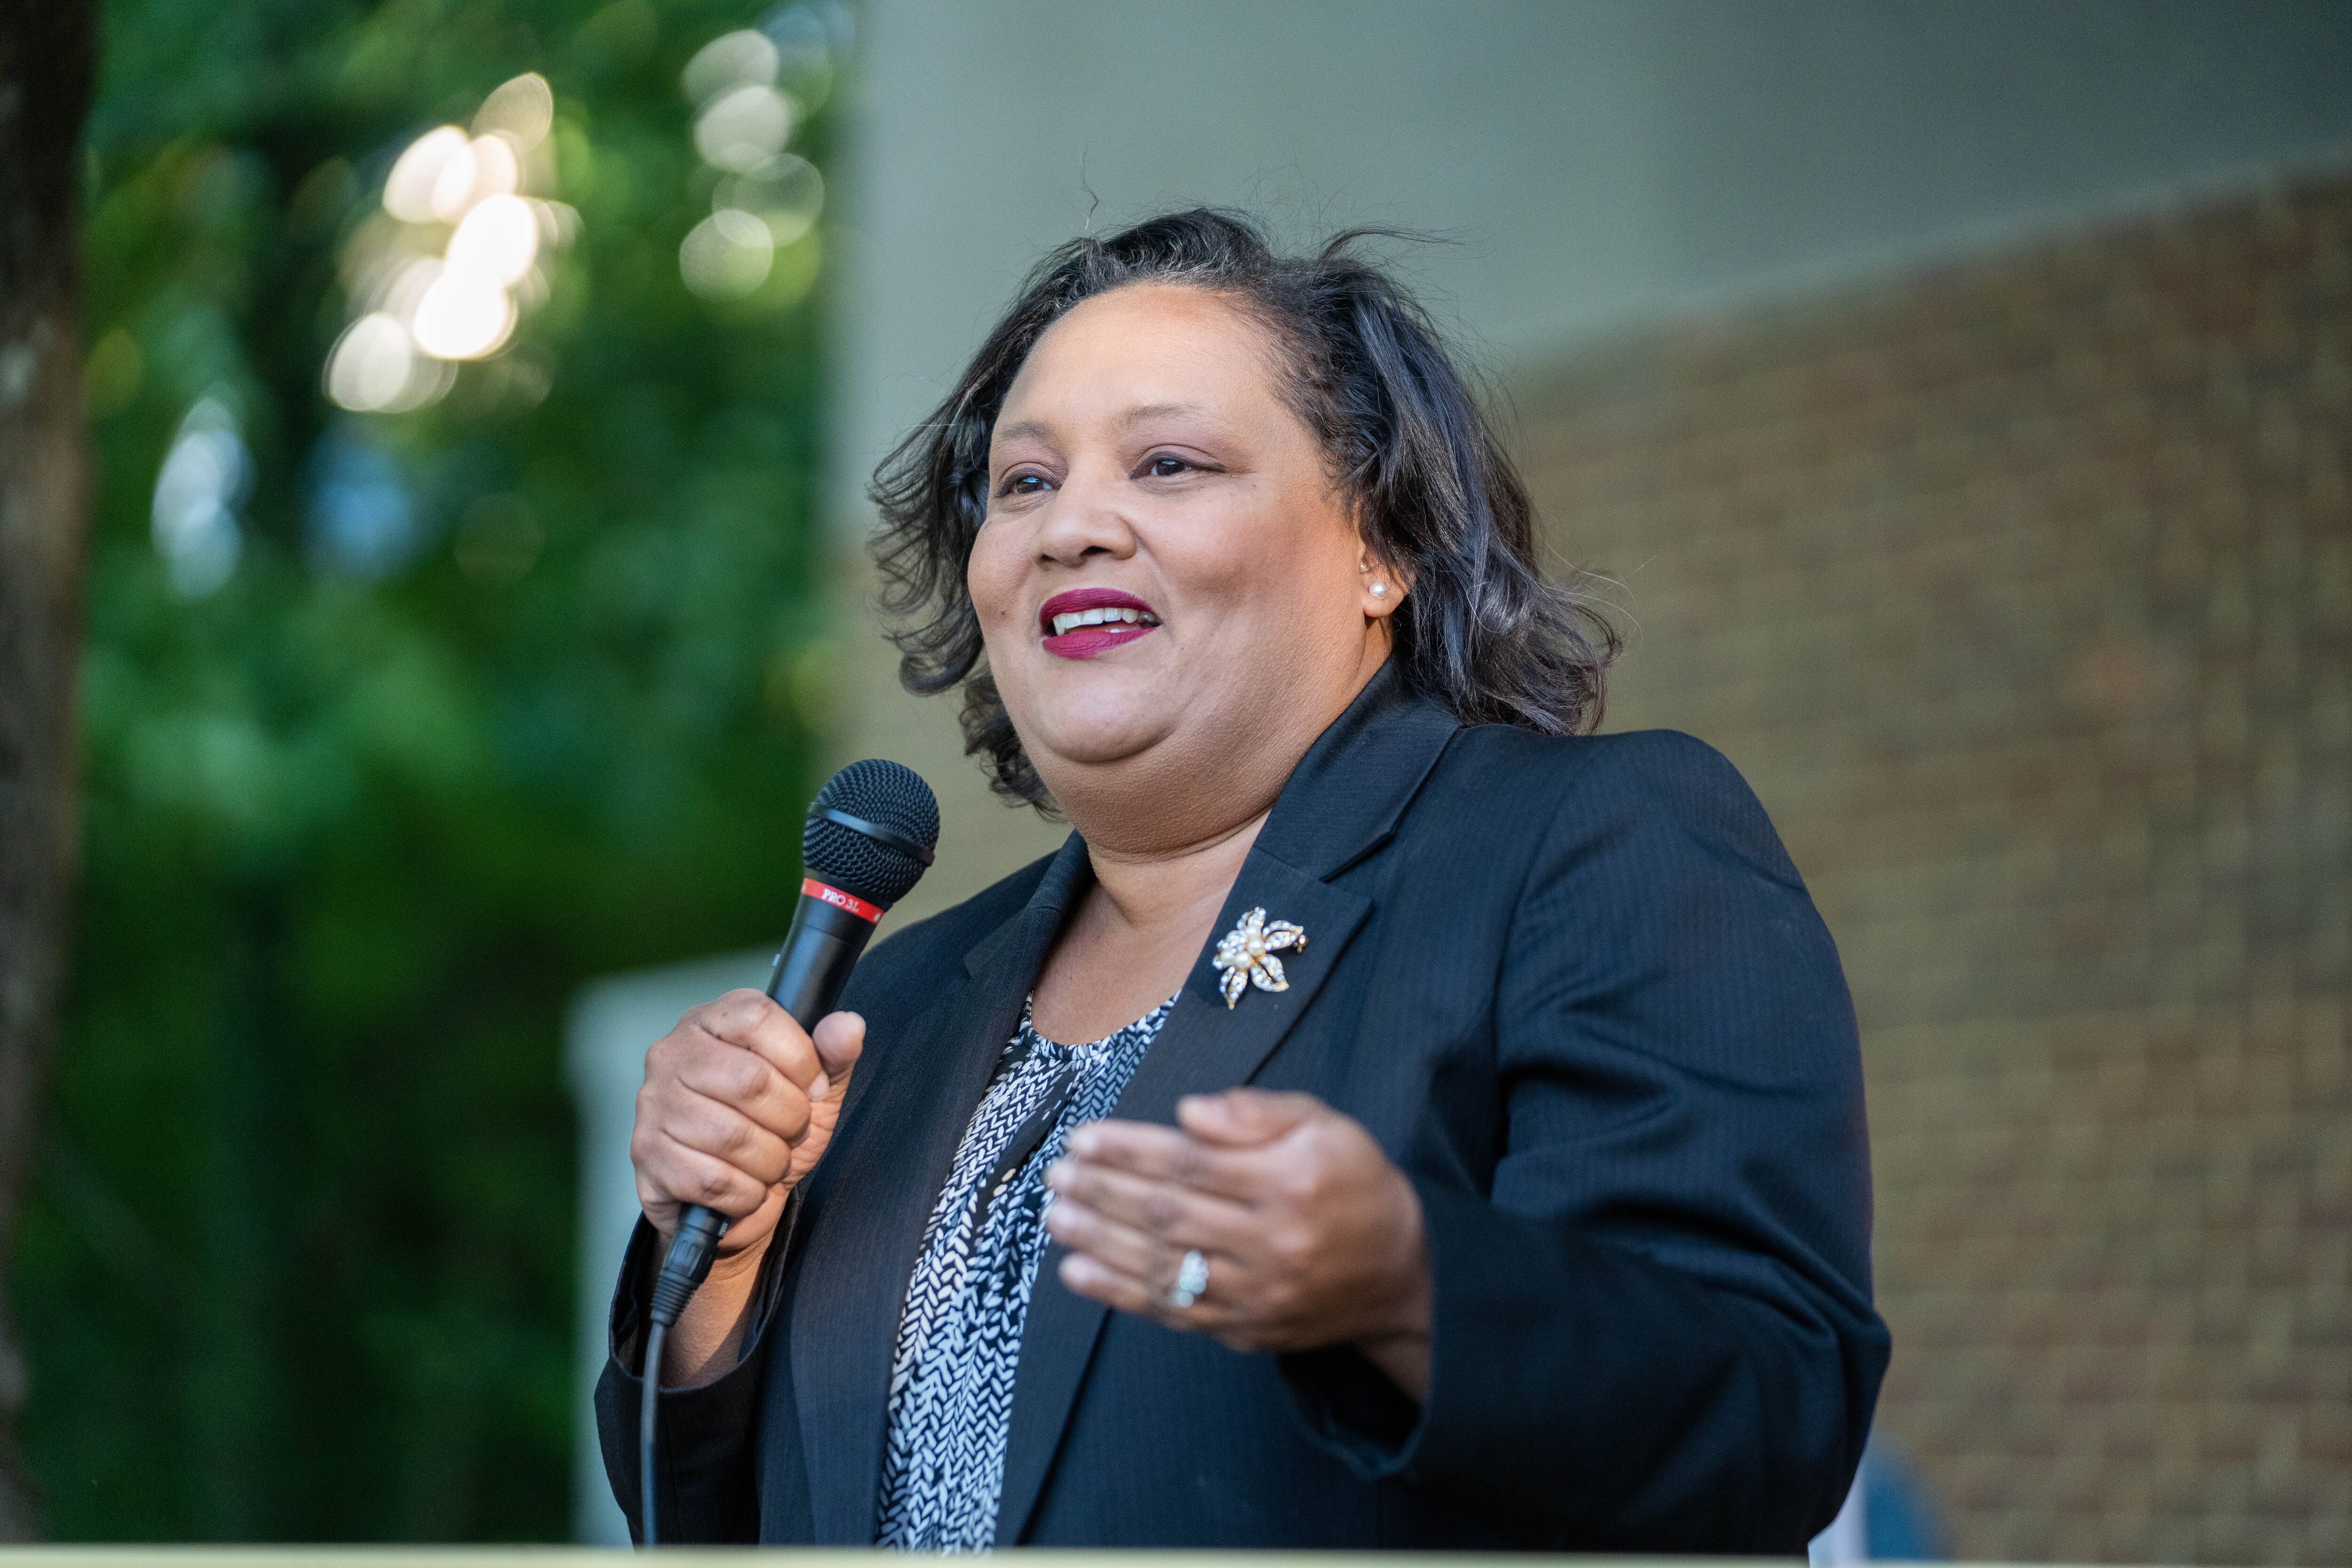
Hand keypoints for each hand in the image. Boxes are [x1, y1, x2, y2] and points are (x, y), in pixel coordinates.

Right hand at [629, 990, 864, 1257]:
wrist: (736, 1200)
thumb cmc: (772, 1130)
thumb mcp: (815, 1090)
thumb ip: (834, 1054)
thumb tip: (848, 1025)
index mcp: (713, 1021)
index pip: (757, 1016)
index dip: (800, 1058)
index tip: (813, 1089)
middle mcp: (672, 1054)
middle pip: (750, 1080)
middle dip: (791, 1119)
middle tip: (792, 1132)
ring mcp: (653, 1104)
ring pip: (732, 1136)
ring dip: (770, 1161)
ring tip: (770, 1161)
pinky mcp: (646, 1156)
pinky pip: (713, 1180)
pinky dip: (745, 1194)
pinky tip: (745, 1188)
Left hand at [1042, 1088, 1432, 1395]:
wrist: (1402, 1273)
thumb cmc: (1356, 1185)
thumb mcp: (1326, 1125)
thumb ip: (1258, 1113)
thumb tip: (1188, 1111)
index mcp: (1289, 1182)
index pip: (1191, 1163)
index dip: (1130, 1150)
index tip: (1084, 1138)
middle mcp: (1272, 1242)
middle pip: (1169, 1213)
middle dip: (1103, 1192)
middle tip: (1058, 1175)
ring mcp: (1257, 1294)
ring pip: (1163, 1265)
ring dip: (1099, 1241)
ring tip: (1055, 1215)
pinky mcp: (1246, 1330)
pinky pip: (1174, 1311)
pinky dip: (1120, 1294)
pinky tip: (1079, 1272)